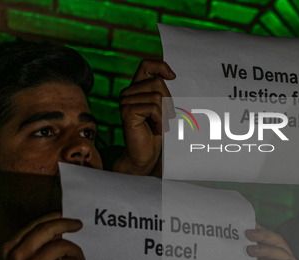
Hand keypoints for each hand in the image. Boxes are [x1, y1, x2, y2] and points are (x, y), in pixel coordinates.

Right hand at [1, 212, 84, 259]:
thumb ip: (33, 249)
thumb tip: (58, 232)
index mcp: (9, 248)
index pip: (35, 224)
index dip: (53, 218)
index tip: (65, 217)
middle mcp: (18, 254)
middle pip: (48, 228)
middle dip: (67, 223)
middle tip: (79, 225)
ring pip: (62, 245)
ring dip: (75, 252)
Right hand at [114, 60, 175, 175]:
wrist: (144, 155)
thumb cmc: (154, 132)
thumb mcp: (162, 108)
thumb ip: (161, 91)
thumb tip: (171, 75)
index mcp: (136, 89)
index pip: (146, 65)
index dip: (161, 66)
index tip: (173, 77)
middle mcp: (127, 93)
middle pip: (157, 82)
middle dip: (167, 102)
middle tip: (165, 118)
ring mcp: (125, 101)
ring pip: (157, 97)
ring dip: (164, 115)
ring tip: (159, 126)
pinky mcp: (127, 112)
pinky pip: (153, 108)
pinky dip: (160, 121)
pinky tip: (156, 129)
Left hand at [246, 226, 298, 259]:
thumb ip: (248, 259)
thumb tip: (238, 240)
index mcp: (274, 259)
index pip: (270, 240)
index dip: (260, 231)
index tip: (245, 224)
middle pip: (279, 242)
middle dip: (263, 235)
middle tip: (247, 234)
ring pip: (284, 253)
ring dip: (266, 250)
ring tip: (250, 251)